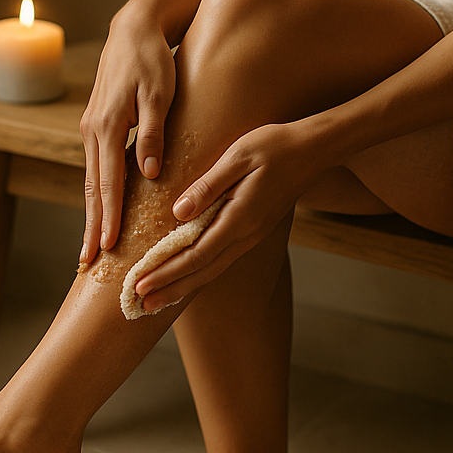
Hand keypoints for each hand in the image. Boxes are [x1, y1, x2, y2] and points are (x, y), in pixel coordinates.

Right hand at [79, 14, 175, 263]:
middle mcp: (92, 130)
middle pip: (92, 189)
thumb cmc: (153, 59)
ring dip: (92, 214)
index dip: (108, 217)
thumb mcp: (160, 93)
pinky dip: (97, 194)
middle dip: (90, 227)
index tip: (108, 246)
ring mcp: (90, 128)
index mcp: (108, 125)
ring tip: (92, 246)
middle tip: (86, 262)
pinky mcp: (96, 126)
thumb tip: (149, 173)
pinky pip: (95, 168)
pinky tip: (101, 211)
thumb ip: (154, 134)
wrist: (133, 28)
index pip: (109, 182)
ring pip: (91, 181)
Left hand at [134, 122, 314, 311]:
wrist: (313, 151)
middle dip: (169, 290)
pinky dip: (198, 275)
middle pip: (202, 272)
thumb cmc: (274, 146)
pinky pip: (220, 261)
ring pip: (211, 271)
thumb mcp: (238, 156)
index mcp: (240, 218)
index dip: (166, 273)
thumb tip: (177, 211)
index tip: (139, 285)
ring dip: (181, 288)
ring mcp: (251, 236)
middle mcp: (246, 235)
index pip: (195, 255)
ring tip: (154, 302)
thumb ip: (207, 186)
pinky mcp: (252, 232)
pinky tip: (184, 279)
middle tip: (139, 306)